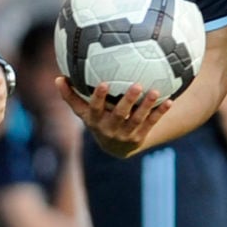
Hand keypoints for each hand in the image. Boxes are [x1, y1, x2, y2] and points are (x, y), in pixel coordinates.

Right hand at [55, 77, 171, 157]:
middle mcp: (110, 128)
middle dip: (127, 100)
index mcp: (95, 120)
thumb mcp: (83, 112)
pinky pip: (151, 123)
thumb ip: (71, 96)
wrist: (115, 148)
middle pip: (119, 114)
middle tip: (136, 84)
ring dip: (147, 105)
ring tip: (155, 92)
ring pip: (137, 119)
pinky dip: (159, 113)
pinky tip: (169, 101)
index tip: (104, 83)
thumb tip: (57, 78)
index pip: (95, 108)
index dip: (99, 97)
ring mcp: (126, 134)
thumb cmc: (98, 120)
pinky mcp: (140, 136)